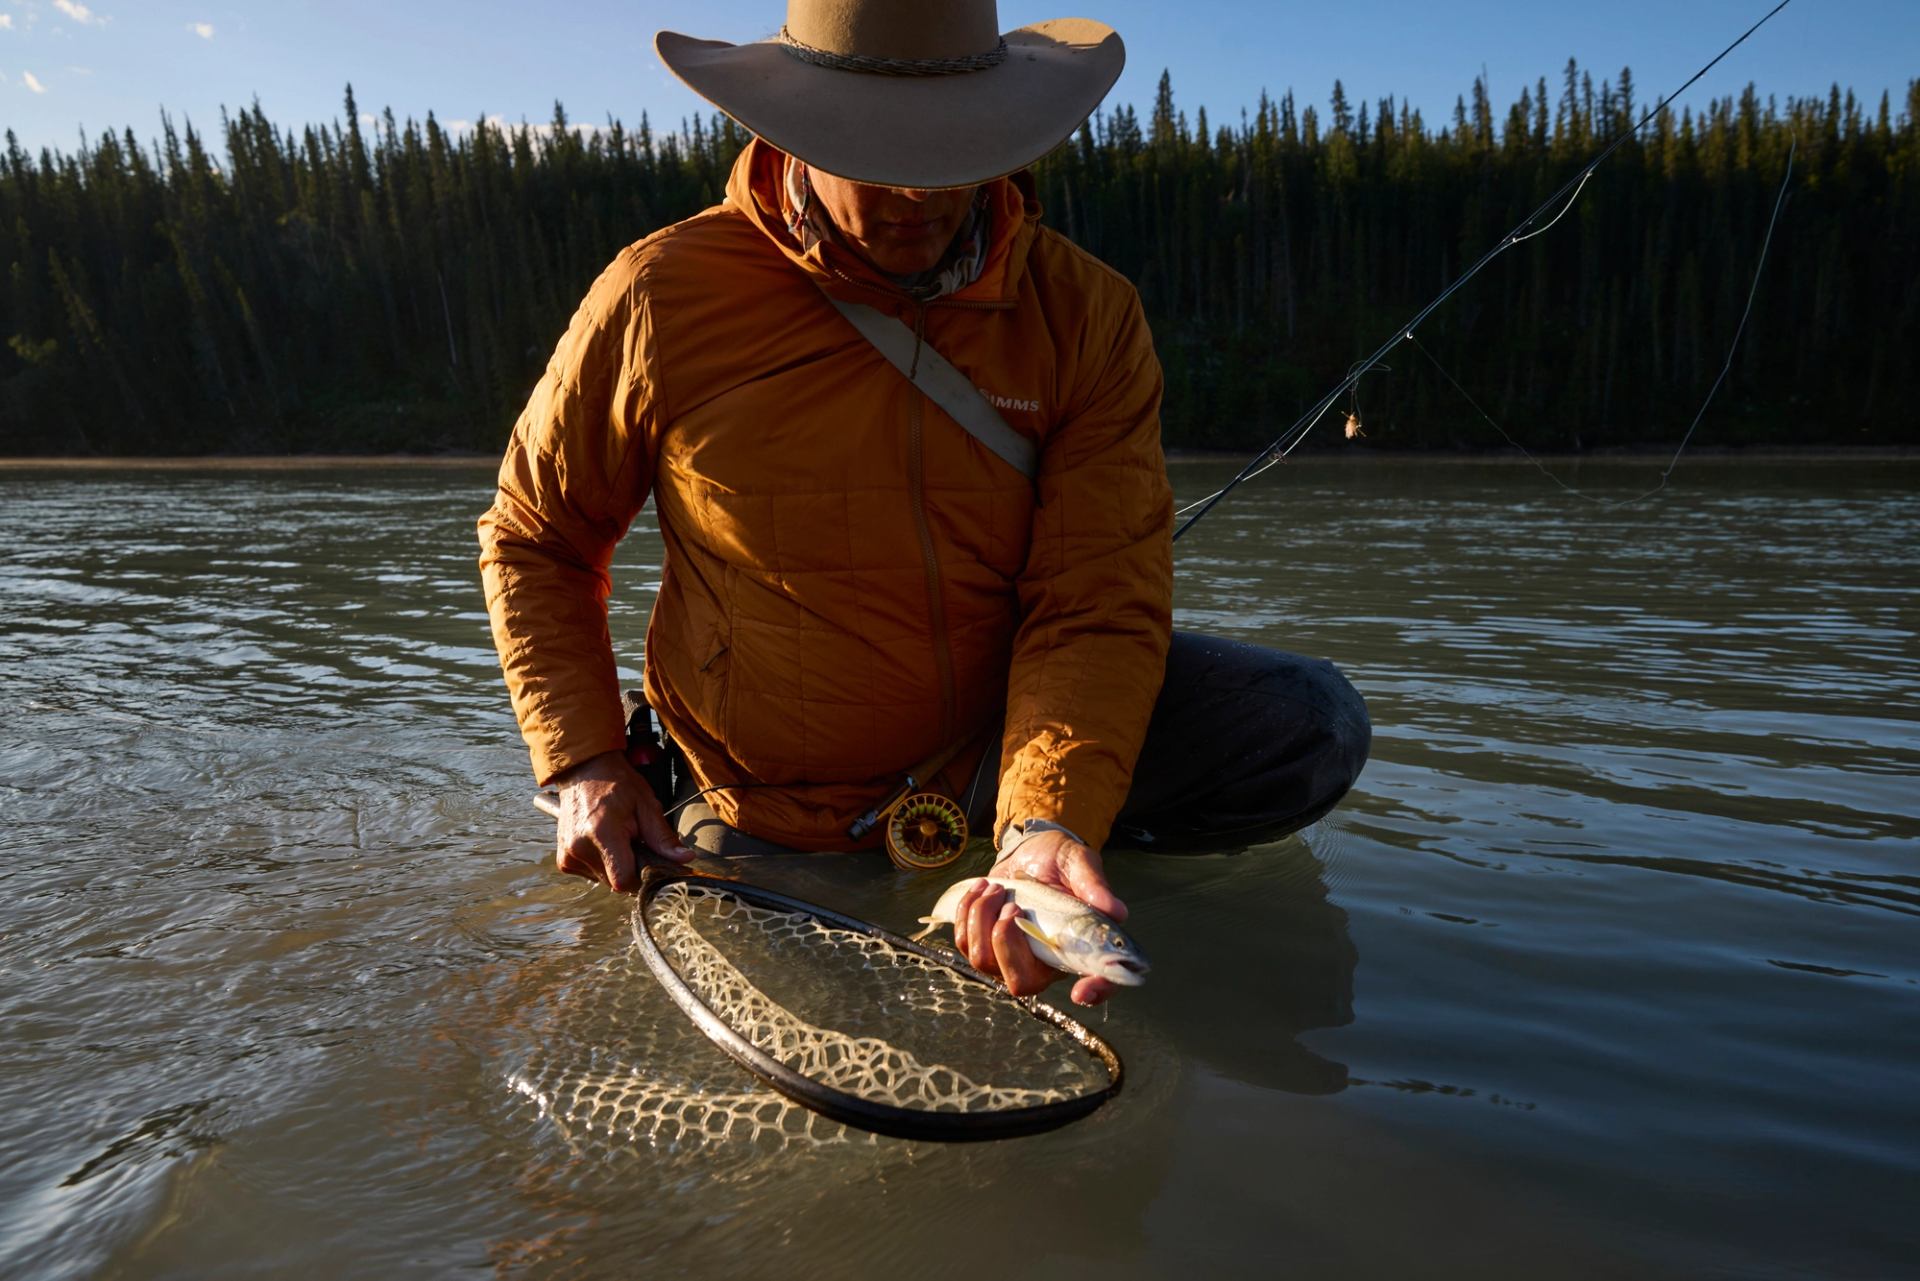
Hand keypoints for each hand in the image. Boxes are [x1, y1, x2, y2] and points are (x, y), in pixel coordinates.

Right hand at [551, 749, 694, 891]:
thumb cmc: (617, 785)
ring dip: (617, 868)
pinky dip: (603, 865)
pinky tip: (605, 844)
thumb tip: (686, 858)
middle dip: (632, 869)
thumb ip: (663, 837)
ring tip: (619, 840)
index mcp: (602, 834)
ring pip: (605, 881)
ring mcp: (568, 855)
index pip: (624, 880)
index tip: (652, 863)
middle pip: (616, 883)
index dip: (642, 877)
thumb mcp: (646, 806)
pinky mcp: (563, 860)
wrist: (585, 771)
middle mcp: (580, 848)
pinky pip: (592, 875)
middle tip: (636, 844)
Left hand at [951, 828, 1128, 1006]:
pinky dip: (968, 912)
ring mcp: (1012, 957)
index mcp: (1080, 947)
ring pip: (985, 963)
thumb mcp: (1080, 864)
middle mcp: (1046, 961)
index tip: (1082, 991)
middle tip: (1012, 905)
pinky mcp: (985, 944)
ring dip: (982, 920)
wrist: (1031, 851)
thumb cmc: (1062, 862)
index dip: (1094, 991)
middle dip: (1006, 944)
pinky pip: (965, 943)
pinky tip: (982, 889)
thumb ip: (1094, 886)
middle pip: (1022, 983)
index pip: (1097, 983)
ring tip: (995, 889)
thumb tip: (1117, 911)